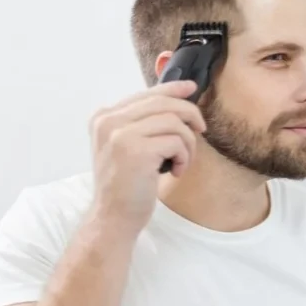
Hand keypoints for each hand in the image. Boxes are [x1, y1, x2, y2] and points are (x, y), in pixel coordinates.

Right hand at [88, 80, 205, 233]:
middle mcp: (108, 121)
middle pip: (163, 102)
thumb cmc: (126, 185)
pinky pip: (177, 141)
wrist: (113, 217)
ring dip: (188, 143)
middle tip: (201, 130)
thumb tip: (180, 97)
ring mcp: (120, 134)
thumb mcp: (128, 147)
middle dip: (189, 115)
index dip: (172, 88)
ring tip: (182, 161)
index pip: (145, 93)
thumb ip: (144, 122)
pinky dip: (184, 157)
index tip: (191, 87)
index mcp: (104, 117)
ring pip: (174, 122)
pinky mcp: (136, 150)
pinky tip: (176, 171)